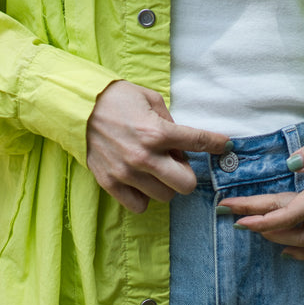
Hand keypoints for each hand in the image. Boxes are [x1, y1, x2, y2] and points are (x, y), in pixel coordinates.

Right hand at [85, 81, 231, 212]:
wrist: (77, 107)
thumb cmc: (116, 99)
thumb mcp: (150, 100)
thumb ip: (170, 122)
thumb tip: (182, 144)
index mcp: (157, 131)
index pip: (198, 142)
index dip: (217, 144)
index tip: (225, 146)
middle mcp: (144, 156)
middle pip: (186, 184)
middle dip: (187, 174)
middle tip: (176, 163)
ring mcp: (126, 172)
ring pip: (165, 196)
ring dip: (165, 184)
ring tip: (154, 170)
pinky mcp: (110, 183)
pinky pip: (139, 205)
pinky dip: (144, 196)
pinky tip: (140, 181)